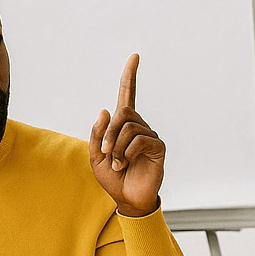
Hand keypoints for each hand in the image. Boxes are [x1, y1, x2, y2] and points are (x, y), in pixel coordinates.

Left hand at [89, 54, 164, 217]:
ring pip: (129, 127)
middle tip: (106, 152)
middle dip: (109, 132)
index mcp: (122, 125)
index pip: (128, 94)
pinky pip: (140, 140)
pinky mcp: (158, 147)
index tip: (134, 56)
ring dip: (117, 147)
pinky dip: (127, 153)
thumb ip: (97, 134)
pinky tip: (126, 164)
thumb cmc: (113, 177)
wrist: (127, 199)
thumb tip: (105, 110)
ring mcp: (150, 136)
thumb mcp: (96, 156)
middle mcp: (138, 126)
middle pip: (123, 111)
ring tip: (118, 163)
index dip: (130, 75)